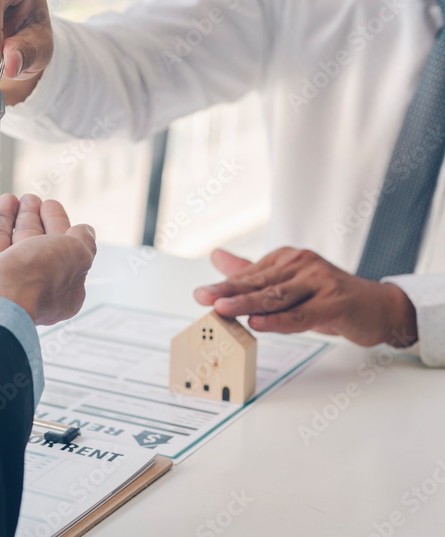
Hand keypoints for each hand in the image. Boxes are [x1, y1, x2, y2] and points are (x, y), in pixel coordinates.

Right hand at [0, 194, 96, 324]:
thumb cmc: (34, 280)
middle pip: (28, 245)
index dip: (57, 224)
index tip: (50, 204)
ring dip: (6, 218)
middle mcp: (23, 286)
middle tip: (29, 197)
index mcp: (55, 288)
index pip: (58, 250)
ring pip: (0, 243)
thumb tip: (85, 231)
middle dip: (30, 218)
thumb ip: (84, 242)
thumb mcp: (76, 255)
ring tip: (8, 198)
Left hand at [193, 247, 417, 347]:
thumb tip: (216, 256)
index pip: (251, 275)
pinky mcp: (335, 303)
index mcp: (288, 258)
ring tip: (223, 309)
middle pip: (260, 283)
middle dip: (229, 291)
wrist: (379, 307)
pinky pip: (301, 315)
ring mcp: (320, 282)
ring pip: (277, 297)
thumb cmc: (328, 297)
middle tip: (204, 298)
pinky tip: (259, 323)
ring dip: (248, 304)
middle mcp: (302, 264)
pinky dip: (279, 320)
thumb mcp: (288, 284)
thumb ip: (252, 272)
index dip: (225, 285)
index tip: (201, 294)